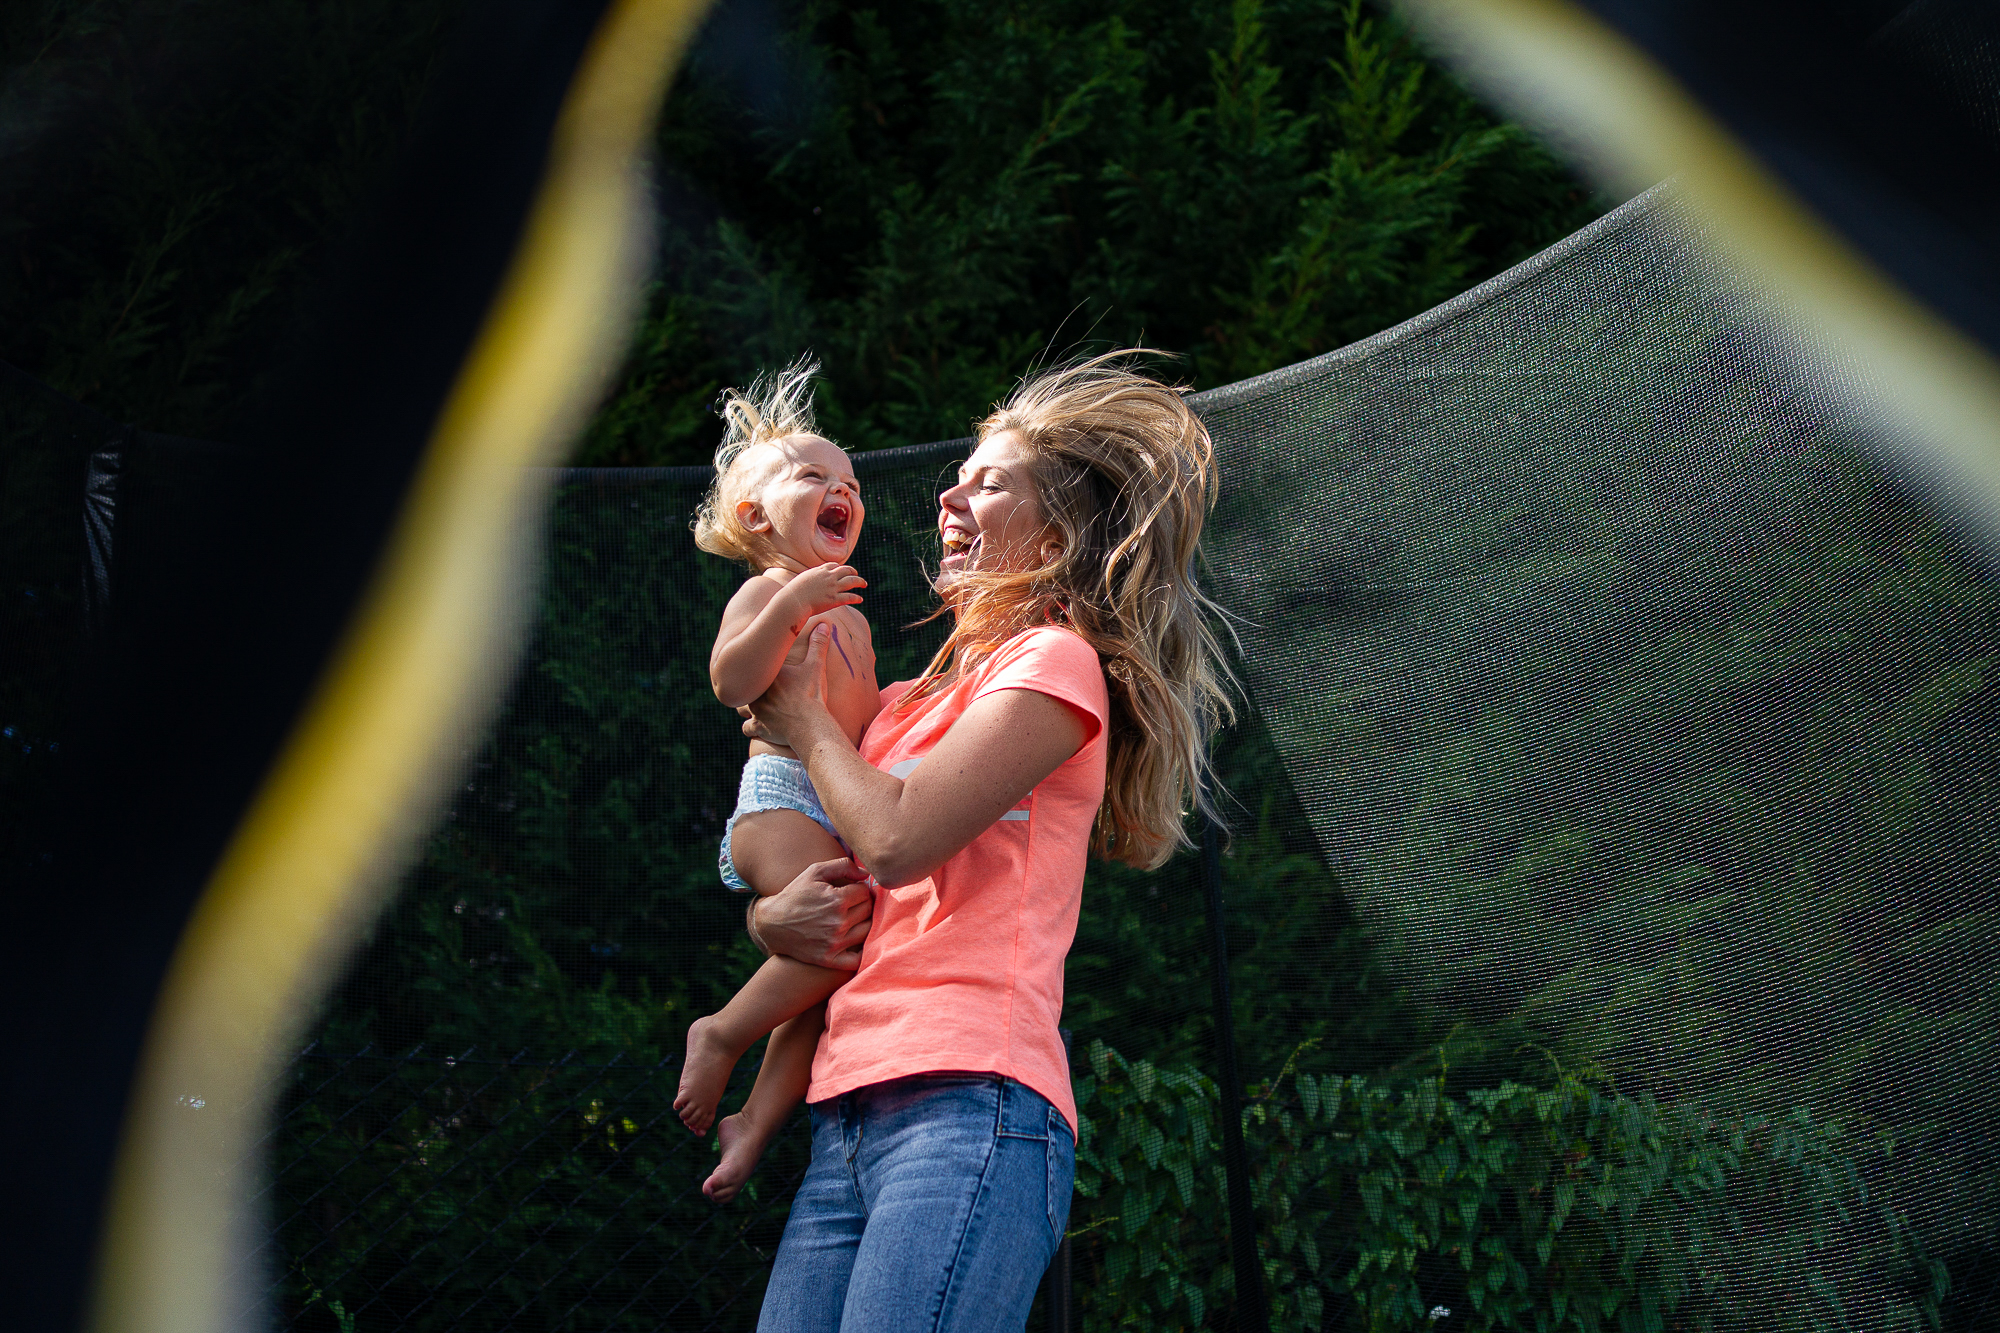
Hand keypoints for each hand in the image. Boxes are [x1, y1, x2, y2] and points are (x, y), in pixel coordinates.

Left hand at [743, 623, 833, 750]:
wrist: (808, 724)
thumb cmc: (811, 694)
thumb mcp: (816, 667)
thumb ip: (817, 645)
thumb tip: (824, 624)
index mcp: (767, 674)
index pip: (755, 666)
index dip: (758, 669)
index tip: (762, 670)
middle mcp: (756, 691)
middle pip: (746, 687)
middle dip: (752, 689)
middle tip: (759, 688)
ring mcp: (755, 710)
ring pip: (743, 708)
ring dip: (748, 708)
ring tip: (758, 707)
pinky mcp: (758, 727)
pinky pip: (748, 728)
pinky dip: (753, 728)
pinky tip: (759, 726)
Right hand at [749, 857, 872, 968]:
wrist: (771, 923)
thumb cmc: (795, 894)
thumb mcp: (814, 871)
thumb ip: (843, 865)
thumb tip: (866, 875)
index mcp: (837, 900)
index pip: (865, 892)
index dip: (859, 889)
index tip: (850, 891)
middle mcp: (838, 922)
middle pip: (868, 911)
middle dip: (862, 904)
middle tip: (851, 904)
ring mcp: (834, 943)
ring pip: (867, 931)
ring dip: (862, 923)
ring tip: (851, 919)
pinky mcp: (829, 959)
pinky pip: (857, 959)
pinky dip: (860, 951)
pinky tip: (852, 940)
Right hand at [783, 564, 864, 621]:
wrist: (793, 601)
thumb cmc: (793, 593)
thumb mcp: (802, 579)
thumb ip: (810, 578)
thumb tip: (809, 581)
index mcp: (820, 570)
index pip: (834, 565)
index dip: (840, 567)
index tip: (843, 570)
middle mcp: (828, 577)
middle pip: (846, 570)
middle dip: (853, 572)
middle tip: (857, 575)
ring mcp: (832, 588)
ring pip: (852, 582)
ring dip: (860, 582)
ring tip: (864, 584)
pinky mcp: (834, 600)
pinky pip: (850, 597)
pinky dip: (856, 598)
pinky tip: (860, 599)